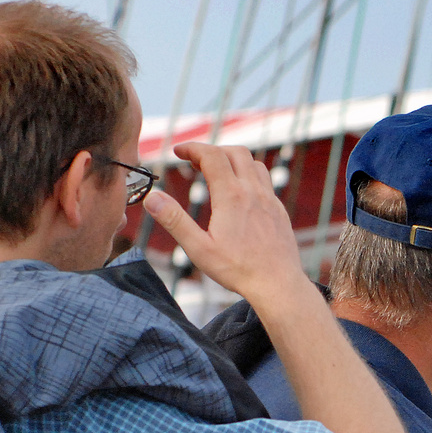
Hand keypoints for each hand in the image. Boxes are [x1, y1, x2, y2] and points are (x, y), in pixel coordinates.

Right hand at [141, 142, 306, 301]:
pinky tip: (239, 193)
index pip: (211, 155)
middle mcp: (253, 192)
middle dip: (211, 150)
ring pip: (253, 163)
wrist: (278, 284)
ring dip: (233, 159)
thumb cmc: (238, 270)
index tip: (178, 151)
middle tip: (194, 161)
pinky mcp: (279, 210)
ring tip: (216, 172)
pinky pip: (265, 181)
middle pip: (234, 152)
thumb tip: (152, 198)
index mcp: (232, 196)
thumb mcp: (198, 248)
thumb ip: (174, 221)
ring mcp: (270, 200)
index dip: (192, 148)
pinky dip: (248, 175)